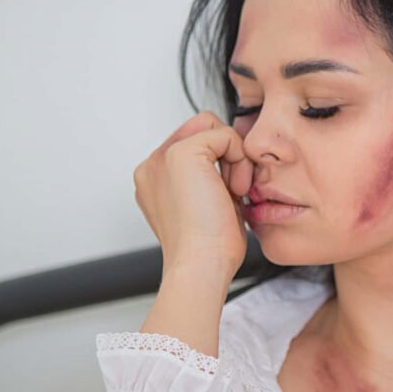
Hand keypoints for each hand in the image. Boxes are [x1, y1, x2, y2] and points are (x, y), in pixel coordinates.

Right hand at [133, 110, 254, 276]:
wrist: (201, 265)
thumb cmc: (209, 250)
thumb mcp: (210, 207)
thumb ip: (214, 181)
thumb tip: (234, 166)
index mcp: (154, 181)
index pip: (193, 144)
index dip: (220, 160)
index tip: (230, 192)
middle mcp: (152, 167)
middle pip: (201, 128)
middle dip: (226, 154)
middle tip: (235, 190)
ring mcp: (162, 157)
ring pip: (211, 125)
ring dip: (233, 156)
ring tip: (234, 191)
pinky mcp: (181, 153)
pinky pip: (225, 134)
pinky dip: (239, 158)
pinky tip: (236, 189)